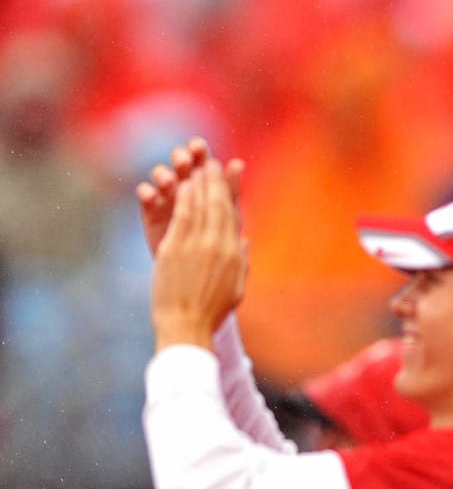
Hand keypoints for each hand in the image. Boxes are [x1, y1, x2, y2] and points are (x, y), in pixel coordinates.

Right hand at [136, 138, 243, 255]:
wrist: (200, 265)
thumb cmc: (219, 237)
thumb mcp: (228, 213)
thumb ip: (231, 188)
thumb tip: (239, 162)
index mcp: (208, 178)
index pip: (202, 157)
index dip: (198, 150)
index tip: (198, 146)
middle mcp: (187, 182)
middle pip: (179, 161)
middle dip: (180, 157)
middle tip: (183, 162)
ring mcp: (168, 195)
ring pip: (161, 174)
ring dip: (163, 174)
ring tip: (169, 183)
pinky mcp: (152, 209)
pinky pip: (145, 194)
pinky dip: (147, 192)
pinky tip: (152, 197)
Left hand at [151, 161, 248, 350]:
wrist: (186, 326)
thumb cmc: (212, 311)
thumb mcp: (236, 288)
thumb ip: (241, 262)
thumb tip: (243, 243)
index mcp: (234, 254)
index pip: (230, 215)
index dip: (228, 192)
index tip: (226, 178)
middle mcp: (217, 245)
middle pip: (216, 205)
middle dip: (213, 182)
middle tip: (210, 163)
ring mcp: (194, 246)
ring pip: (198, 207)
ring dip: (198, 185)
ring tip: (196, 168)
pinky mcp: (173, 250)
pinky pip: (180, 218)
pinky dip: (182, 201)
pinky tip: (182, 187)